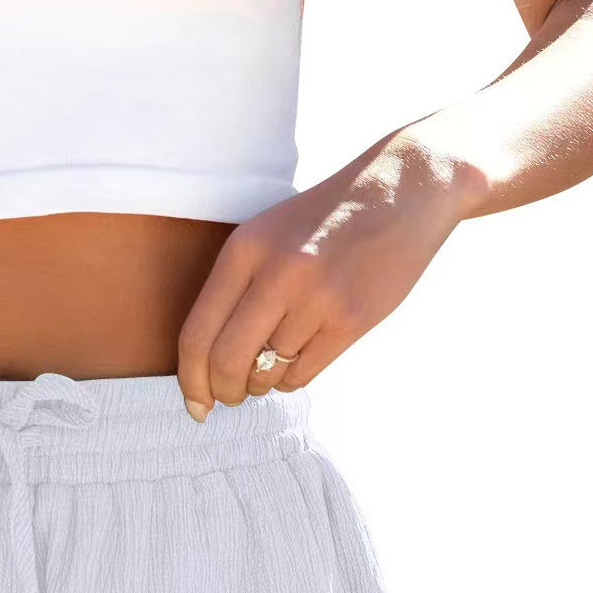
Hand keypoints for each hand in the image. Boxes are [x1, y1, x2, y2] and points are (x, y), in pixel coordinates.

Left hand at [176, 131, 479, 420]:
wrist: (403, 190)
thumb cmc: (324, 220)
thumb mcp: (266, 234)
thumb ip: (234, 288)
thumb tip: (204, 363)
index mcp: (245, 250)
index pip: (197, 335)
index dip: (190, 381)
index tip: (195, 403)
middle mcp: (277, 274)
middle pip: (226, 362)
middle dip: (222, 392)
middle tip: (228, 398)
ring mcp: (316, 298)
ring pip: (267, 373)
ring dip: (261, 384)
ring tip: (269, 368)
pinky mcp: (351, 320)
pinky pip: (302, 374)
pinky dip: (290, 379)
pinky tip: (296, 362)